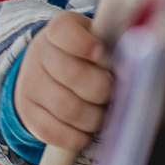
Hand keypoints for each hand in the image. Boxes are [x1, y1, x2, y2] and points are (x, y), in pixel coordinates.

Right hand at [14, 12, 112, 151]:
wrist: (49, 70)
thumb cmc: (87, 54)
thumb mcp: (99, 38)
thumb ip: (117, 44)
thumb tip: (136, 61)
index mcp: (60, 29)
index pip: (65, 32)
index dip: (84, 44)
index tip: (102, 53)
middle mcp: (40, 53)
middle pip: (73, 74)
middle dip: (101, 89)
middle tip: (113, 93)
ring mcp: (30, 83)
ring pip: (65, 107)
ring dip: (93, 117)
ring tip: (104, 114)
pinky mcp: (28, 112)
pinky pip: (52, 131)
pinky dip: (75, 136)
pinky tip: (87, 131)